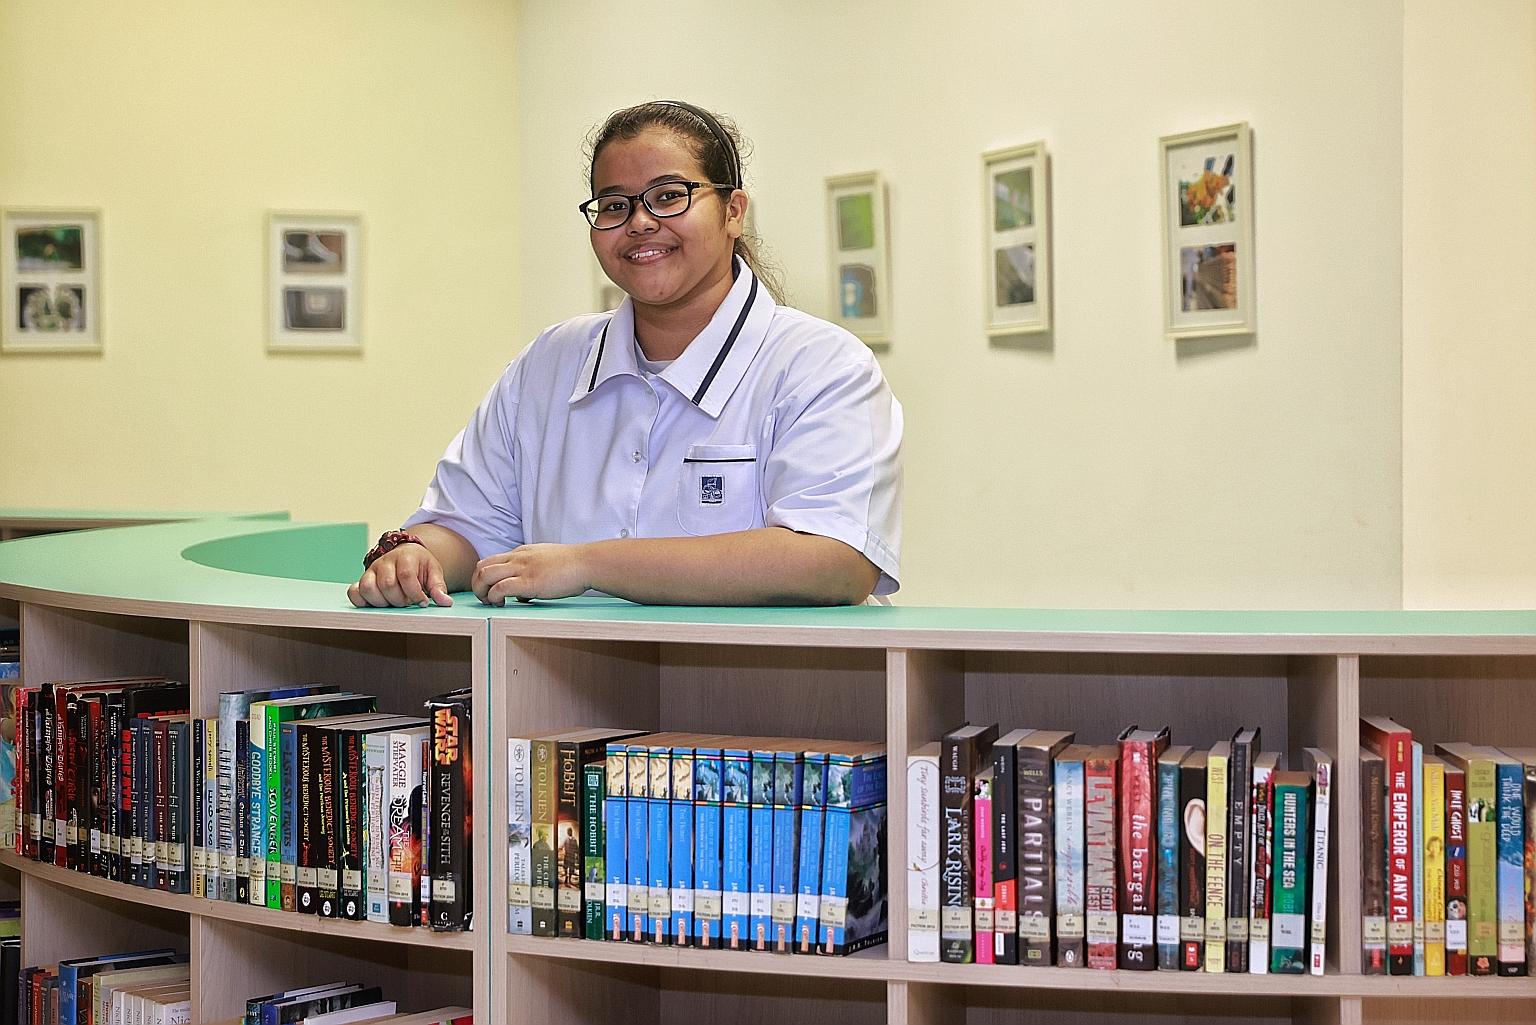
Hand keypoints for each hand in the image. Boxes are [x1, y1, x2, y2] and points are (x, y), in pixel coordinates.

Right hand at [348, 544, 453, 607]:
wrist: (406, 555)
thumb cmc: (420, 566)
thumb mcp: (434, 572)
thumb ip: (439, 587)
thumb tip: (445, 603)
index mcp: (405, 556)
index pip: (406, 576)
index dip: (414, 593)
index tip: (422, 602)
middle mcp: (385, 561)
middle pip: (387, 584)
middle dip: (399, 600)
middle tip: (407, 602)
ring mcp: (371, 570)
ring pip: (368, 588)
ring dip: (382, 602)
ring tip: (394, 603)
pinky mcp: (363, 580)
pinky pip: (354, 592)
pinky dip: (362, 601)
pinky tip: (376, 604)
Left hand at [472, 543, 590, 605]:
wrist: (586, 563)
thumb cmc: (571, 566)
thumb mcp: (545, 563)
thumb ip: (530, 574)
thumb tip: (520, 595)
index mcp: (521, 553)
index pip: (490, 561)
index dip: (484, 578)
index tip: (490, 591)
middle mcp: (517, 558)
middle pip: (481, 566)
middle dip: (477, 585)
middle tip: (486, 599)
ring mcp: (522, 569)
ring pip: (485, 575)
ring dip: (482, 592)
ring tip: (492, 604)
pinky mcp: (529, 582)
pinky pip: (500, 588)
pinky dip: (495, 598)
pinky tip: (502, 605)